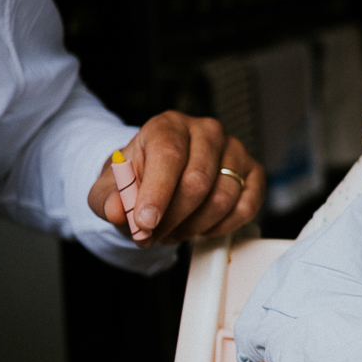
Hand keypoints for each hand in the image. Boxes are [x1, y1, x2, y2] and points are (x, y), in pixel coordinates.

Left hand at [87, 111, 263, 244]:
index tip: (145, 223)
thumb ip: (108, 199)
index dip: (157, 194)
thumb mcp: (111, 187)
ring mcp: (235, 151)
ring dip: (193, 227)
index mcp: (169, 126)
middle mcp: (206, 132)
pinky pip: (246, 208)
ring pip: (222, 199)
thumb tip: (118, 211)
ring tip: (173, 231)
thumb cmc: (140, 177)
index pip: (169, 156)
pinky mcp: (254, 172)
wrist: (162, 175)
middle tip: (152, 235)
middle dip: (172, 218)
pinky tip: (201, 227)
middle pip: (197, 182)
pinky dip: (221, 227)